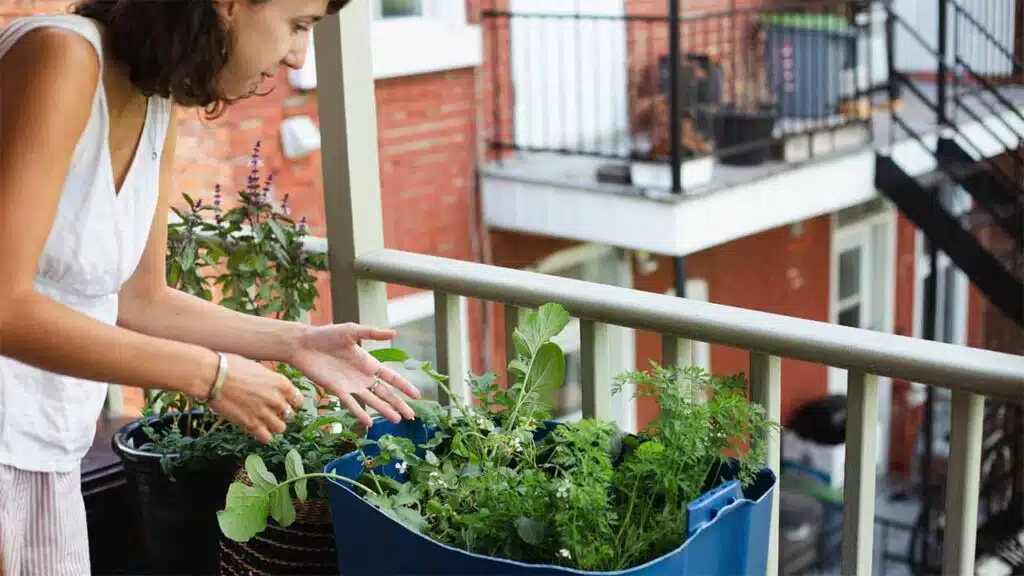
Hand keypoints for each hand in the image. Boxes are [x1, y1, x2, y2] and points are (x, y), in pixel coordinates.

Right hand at [208, 353, 304, 443]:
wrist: (214, 376)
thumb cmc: (232, 367)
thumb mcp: (259, 368)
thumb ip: (270, 381)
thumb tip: (272, 386)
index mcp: (282, 384)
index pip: (298, 400)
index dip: (292, 403)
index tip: (286, 404)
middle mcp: (277, 400)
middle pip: (290, 415)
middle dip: (282, 415)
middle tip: (271, 412)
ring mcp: (265, 414)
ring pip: (280, 428)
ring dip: (274, 426)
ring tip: (264, 422)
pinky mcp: (251, 425)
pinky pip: (266, 438)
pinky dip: (263, 436)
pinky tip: (257, 430)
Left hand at [288, 322, 421, 427]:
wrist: (303, 344)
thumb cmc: (327, 335)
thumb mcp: (352, 330)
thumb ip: (373, 333)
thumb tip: (394, 333)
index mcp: (368, 363)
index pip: (391, 377)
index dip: (404, 386)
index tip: (417, 396)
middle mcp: (362, 376)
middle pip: (385, 393)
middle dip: (399, 404)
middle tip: (412, 416)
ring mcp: (350, 385)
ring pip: (372, 401)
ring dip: (384, 410)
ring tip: (397, 420)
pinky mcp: (337, 390)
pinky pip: (351, 404)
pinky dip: (360, 413)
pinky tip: (370, 422)